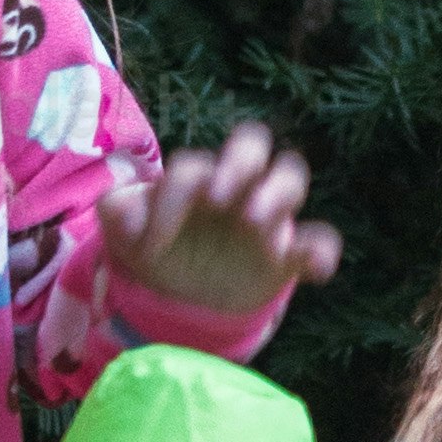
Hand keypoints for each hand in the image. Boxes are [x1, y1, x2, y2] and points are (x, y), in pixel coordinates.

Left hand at [99, 117, 343, 322]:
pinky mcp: (288, 255)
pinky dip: (323, 251)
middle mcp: (237, 185)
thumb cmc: (157, 246)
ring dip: (277, 194)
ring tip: (256, 228)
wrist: (181, 298)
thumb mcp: (126, 230)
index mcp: (196, 177)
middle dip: (238, 161)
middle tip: (217, 198)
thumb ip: (118, 210)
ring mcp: (266, 216)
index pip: (193, 166)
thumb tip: (131, 212)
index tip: (154, 242)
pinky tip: (316, 270)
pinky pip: (319, 240)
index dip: (173, 196)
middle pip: (253, 143)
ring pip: (290, 177)